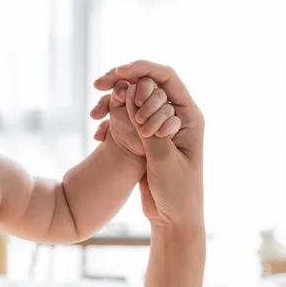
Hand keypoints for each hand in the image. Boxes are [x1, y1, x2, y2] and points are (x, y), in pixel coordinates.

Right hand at [94, 61, 203, 228]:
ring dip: (114, 101)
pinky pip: (128, 117)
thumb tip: (134, 103)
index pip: (167, 78)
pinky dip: (112, 119)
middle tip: (101, 89)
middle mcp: (177, 115)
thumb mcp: (164, 162)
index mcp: (190, 116)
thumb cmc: (178, 193)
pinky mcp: (147, 136)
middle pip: (148, 82)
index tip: (118, 73)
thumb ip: (150, 133)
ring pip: (135, 98)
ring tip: (95, 114)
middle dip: (124, 83)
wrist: (173, 217)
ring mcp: (161, 123)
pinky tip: (98, 132)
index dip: (142, 69)